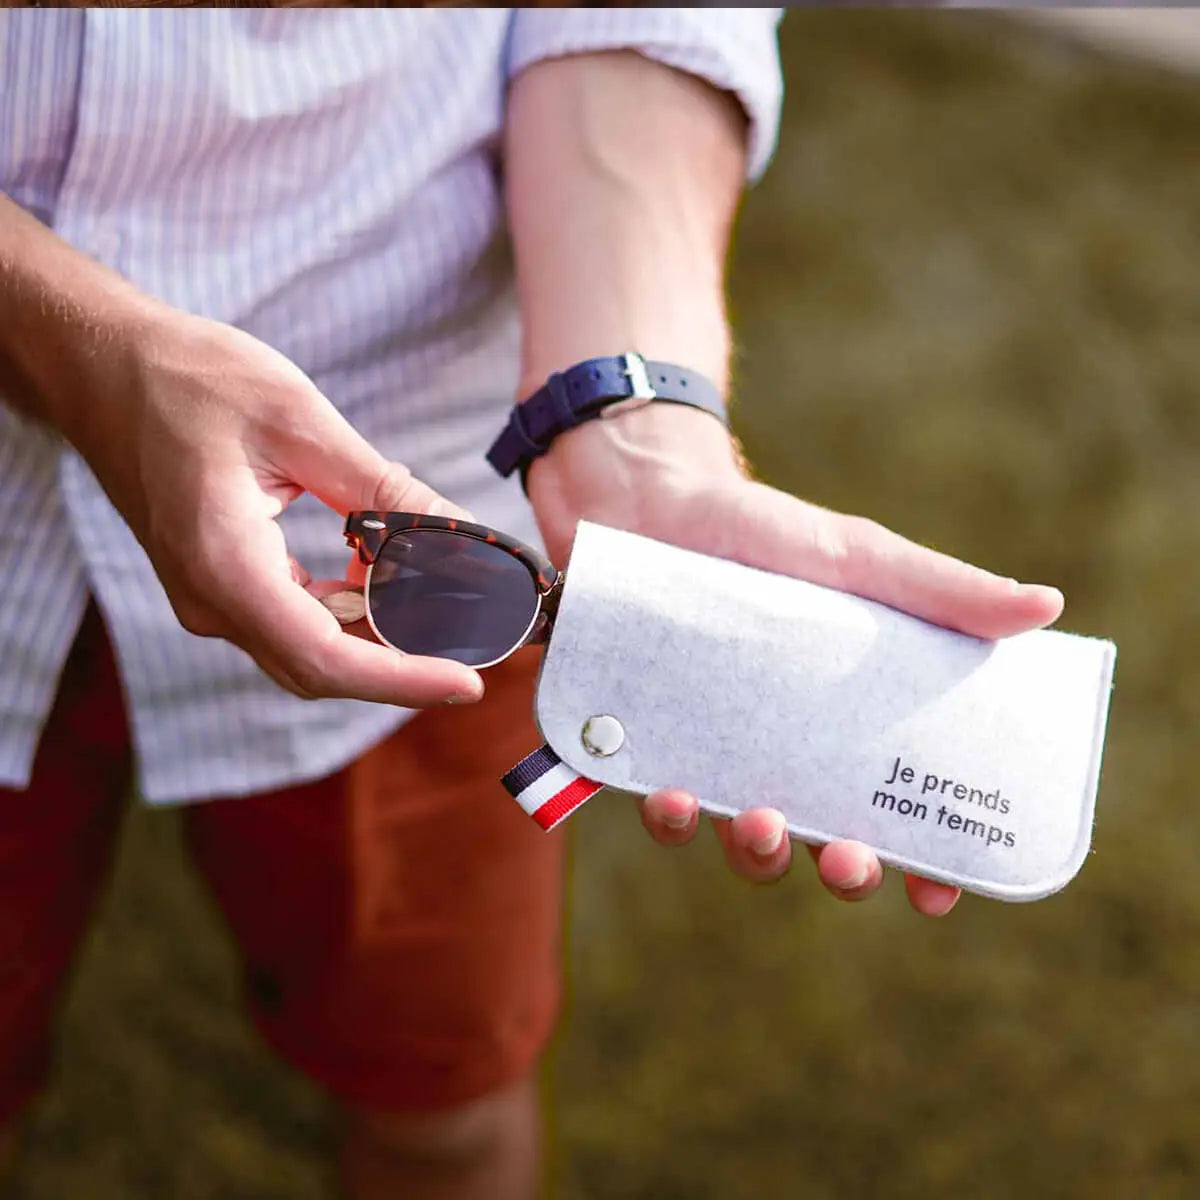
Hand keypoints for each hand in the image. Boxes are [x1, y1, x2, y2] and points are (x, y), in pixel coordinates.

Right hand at [64, 311, 485, 706]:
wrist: (104, 367)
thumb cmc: (189, 379)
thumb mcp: (300, 422)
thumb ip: (383, 489)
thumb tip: (460, 534)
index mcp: (223, 563)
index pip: (326, 657)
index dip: (403, 679)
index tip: (465, 683)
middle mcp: (210, 600)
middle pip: (323, 668)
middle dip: (404, 666)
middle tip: (476, 649)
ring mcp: (209, 599)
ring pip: (311, 651)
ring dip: (380, 638)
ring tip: (443, 606)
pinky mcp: (218, 585)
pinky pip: (293, 622)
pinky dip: (348, 611)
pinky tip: (384, 575)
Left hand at [527, 403, 1064, 914]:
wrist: (650, 504)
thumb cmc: (761, 533)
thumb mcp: (854, 558)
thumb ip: (939, 589)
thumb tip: (1045, 605)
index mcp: (850, 720)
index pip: (899, 807)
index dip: (925, 861)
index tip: (936, 892)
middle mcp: (789, 750)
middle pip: (827, 845)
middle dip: (846, 871)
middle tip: (850, 861)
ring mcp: (721, 755)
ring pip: (748, 842)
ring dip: (761, 853)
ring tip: (763, 823)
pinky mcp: (654, 747)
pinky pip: (665, 808)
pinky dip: (673, 816)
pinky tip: (675, 797)